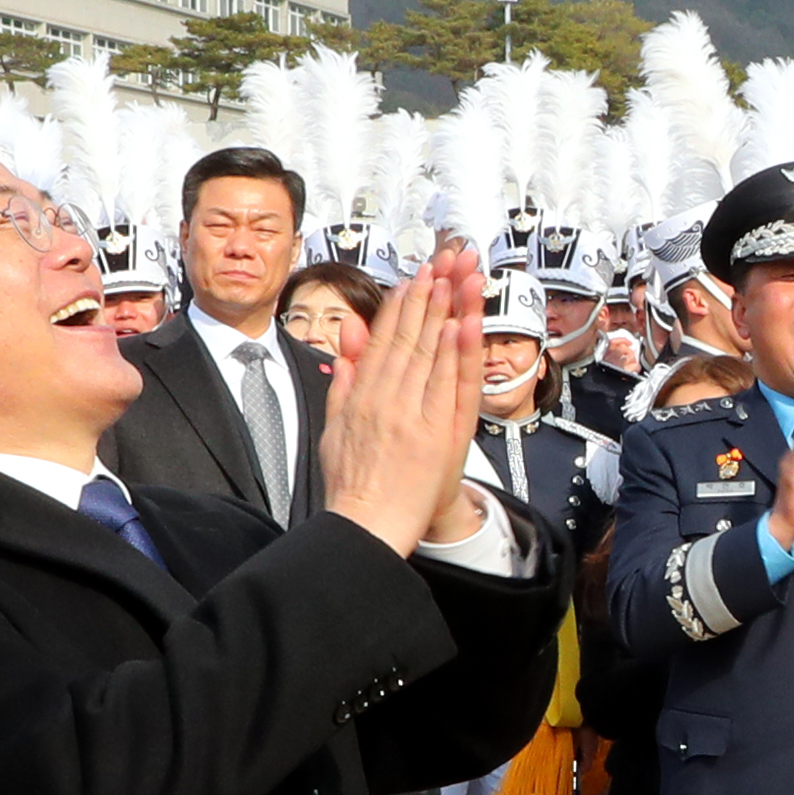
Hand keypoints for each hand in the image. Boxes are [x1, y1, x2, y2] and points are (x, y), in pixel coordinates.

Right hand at [316, 240, 495, 552]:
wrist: (365, 528)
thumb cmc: (351, 487)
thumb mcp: (333, 429)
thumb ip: (342, 385)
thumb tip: (346, 348)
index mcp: (360, 398)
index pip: (382, 342)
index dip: (397, 308)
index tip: (410, 282)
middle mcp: (384, 401)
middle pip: (407, 339)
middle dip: (423, 299)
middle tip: (437, 266)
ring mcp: (411, 415)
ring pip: (428, 354)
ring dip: (441, 314)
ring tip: (452, 281)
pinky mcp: (435, 434)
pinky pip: (447, 385)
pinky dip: (454, 353)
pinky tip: (461, 325)